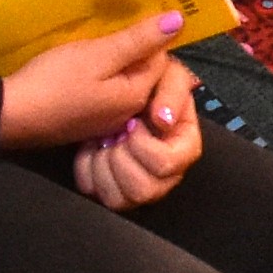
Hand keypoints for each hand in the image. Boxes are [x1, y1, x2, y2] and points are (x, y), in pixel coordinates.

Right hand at [0, 12, 189, 150]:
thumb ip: (138, 40)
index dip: (152, 36)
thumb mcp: (98, 55)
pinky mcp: (88, 118)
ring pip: (124, 78)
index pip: (163, 59)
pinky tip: (84, 60)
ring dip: (117, 57)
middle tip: (113, 24)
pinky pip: (106, 89)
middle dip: (135, 46)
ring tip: (98, 37)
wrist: (9, 116)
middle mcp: (129, 110)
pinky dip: (102, 71)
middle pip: (145, 70)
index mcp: (137, 94)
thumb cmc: (55, 82)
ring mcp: (107, 117)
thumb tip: (179, 20)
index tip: (132, 16)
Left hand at [68, 85, 208, 209]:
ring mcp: (142, 186)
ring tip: (104, 141)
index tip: (132, 123)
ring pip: (122, 199)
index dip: (145, 146)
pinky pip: (99, 195)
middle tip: (116, 134)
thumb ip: (173, 91)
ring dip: (104, 165)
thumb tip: (163, 121)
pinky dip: (88, 171)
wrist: (109, 91)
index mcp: (184, 147)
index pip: (168, 164)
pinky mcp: (116, 191)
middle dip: (121, 158)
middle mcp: (167, 174)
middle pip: (145, 190)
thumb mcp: (165, 73)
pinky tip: (92, 150)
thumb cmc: (143, 84)